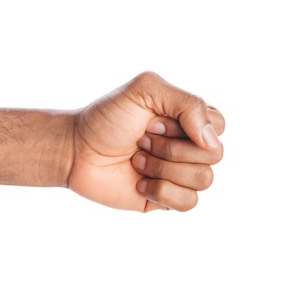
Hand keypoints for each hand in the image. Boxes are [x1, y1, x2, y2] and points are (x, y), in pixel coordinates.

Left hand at [68, 72, 224, 211]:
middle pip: (214, 155)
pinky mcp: (166, 199)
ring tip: (136, 160)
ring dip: (163, 168)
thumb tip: (212, 142)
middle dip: (171, 148)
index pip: (219, 126)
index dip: (188, 125)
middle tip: (141, 140)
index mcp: (188, 120)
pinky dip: (162, 192)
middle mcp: (188, 147)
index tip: (153, 120)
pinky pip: (189, 203)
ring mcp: (178, 174)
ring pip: (204, 180)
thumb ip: (188, 103)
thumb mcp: (146, 90)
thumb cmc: (107, 118)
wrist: (75, 150)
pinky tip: (140, 183)